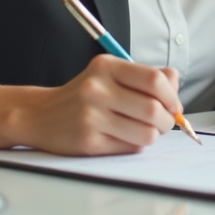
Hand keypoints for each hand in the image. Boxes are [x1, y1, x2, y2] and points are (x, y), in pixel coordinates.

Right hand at [0, 54, 182, 154]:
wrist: (39, 115)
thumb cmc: (83, 95)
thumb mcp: (110, 74)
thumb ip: (144, 76)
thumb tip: (175, 82)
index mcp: (106, 66)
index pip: (154, 80)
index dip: (172, 96)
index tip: (174, 105)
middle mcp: (97, 89)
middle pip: (154, 109)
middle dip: (168, 120)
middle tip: (164, 123)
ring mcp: (91, 116)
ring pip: (146, 133)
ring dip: (154, 136)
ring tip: (145, 131)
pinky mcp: (88, 142)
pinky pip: (129, 148)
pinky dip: (135, 145)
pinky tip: (124, 137)